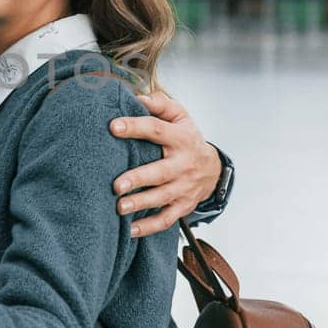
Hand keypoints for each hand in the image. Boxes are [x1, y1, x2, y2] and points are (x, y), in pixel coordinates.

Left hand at [108, 87, 221, 237]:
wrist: (214, 168)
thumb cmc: (187, 138)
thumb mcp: (180, 116)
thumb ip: (161, 104)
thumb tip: (138, 97)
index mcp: (181, 139)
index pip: (156, 130)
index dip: (135, 127)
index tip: (113, 127)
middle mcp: (183, 164)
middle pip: (160, 172)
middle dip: (138, 179)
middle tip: (116, 184)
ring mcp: (184, 187)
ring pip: (162, 198)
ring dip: (140, 204)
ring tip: (119, 207)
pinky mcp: (183, 205)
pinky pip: (166, 219)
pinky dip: (149, 227)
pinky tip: (130, 230)